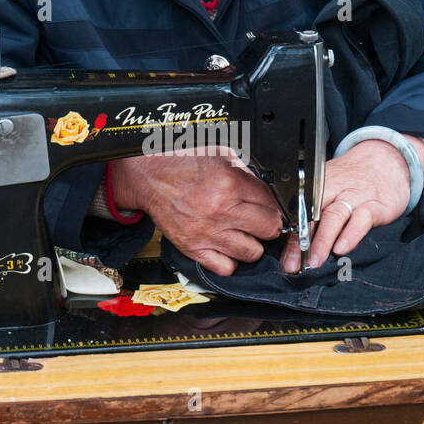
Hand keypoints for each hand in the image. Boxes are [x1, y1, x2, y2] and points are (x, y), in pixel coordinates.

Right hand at [110, 150, 282, 275]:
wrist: (150, 178)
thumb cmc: (183, 164)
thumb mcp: (221, 156)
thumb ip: (247, 175)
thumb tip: (270, 192)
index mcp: (229, 183)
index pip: (272, 205)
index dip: (274, 207)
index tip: (270, 208)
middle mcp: (220, 210)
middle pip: (269, 230)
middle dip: (268, 225)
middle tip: (260, 221)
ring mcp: (207, 233)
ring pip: (252, 252)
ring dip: (251, 243)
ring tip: (242, 234)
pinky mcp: (193, 249)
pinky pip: (226, 267)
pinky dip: (230, 260)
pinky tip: (226, 247)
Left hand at [280, 135, 423, 272]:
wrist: (388, 160)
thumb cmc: (355, 178)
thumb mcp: (331, 188)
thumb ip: (314, 214)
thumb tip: (294, 248)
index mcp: (318, 186)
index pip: (298, 211)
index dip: (289, 234)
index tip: (286, 257)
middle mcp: (335, 189)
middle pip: (312, 213)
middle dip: (301, 239)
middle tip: (294, 262)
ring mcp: (356, 197)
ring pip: (334, 216)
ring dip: (322, 240)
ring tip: (315, 260)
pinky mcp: (377, 205)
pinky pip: (362, 219)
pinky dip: (350, 234)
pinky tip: (342, 248)